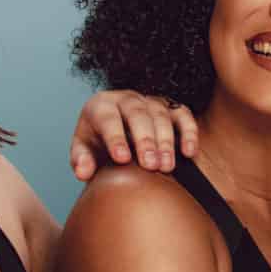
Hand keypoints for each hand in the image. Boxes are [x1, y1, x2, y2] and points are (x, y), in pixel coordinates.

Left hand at [71, 90, 199, 180]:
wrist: (116, 132)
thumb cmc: (97, 141)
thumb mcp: (84, 149)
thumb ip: (81, 160)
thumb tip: (83, 172)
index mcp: (101, 105)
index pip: (108, 119)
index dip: (115, 138)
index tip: (122, 159)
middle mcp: (127, 99)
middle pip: (138, 114)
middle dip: (145, 140)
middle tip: (150, 166)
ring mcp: (150, 101)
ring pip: (161, 115)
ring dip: (166, 141)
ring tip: (166, 167)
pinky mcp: (170, 108)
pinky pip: (183, 115)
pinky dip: (189, 132)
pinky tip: (189, 152)